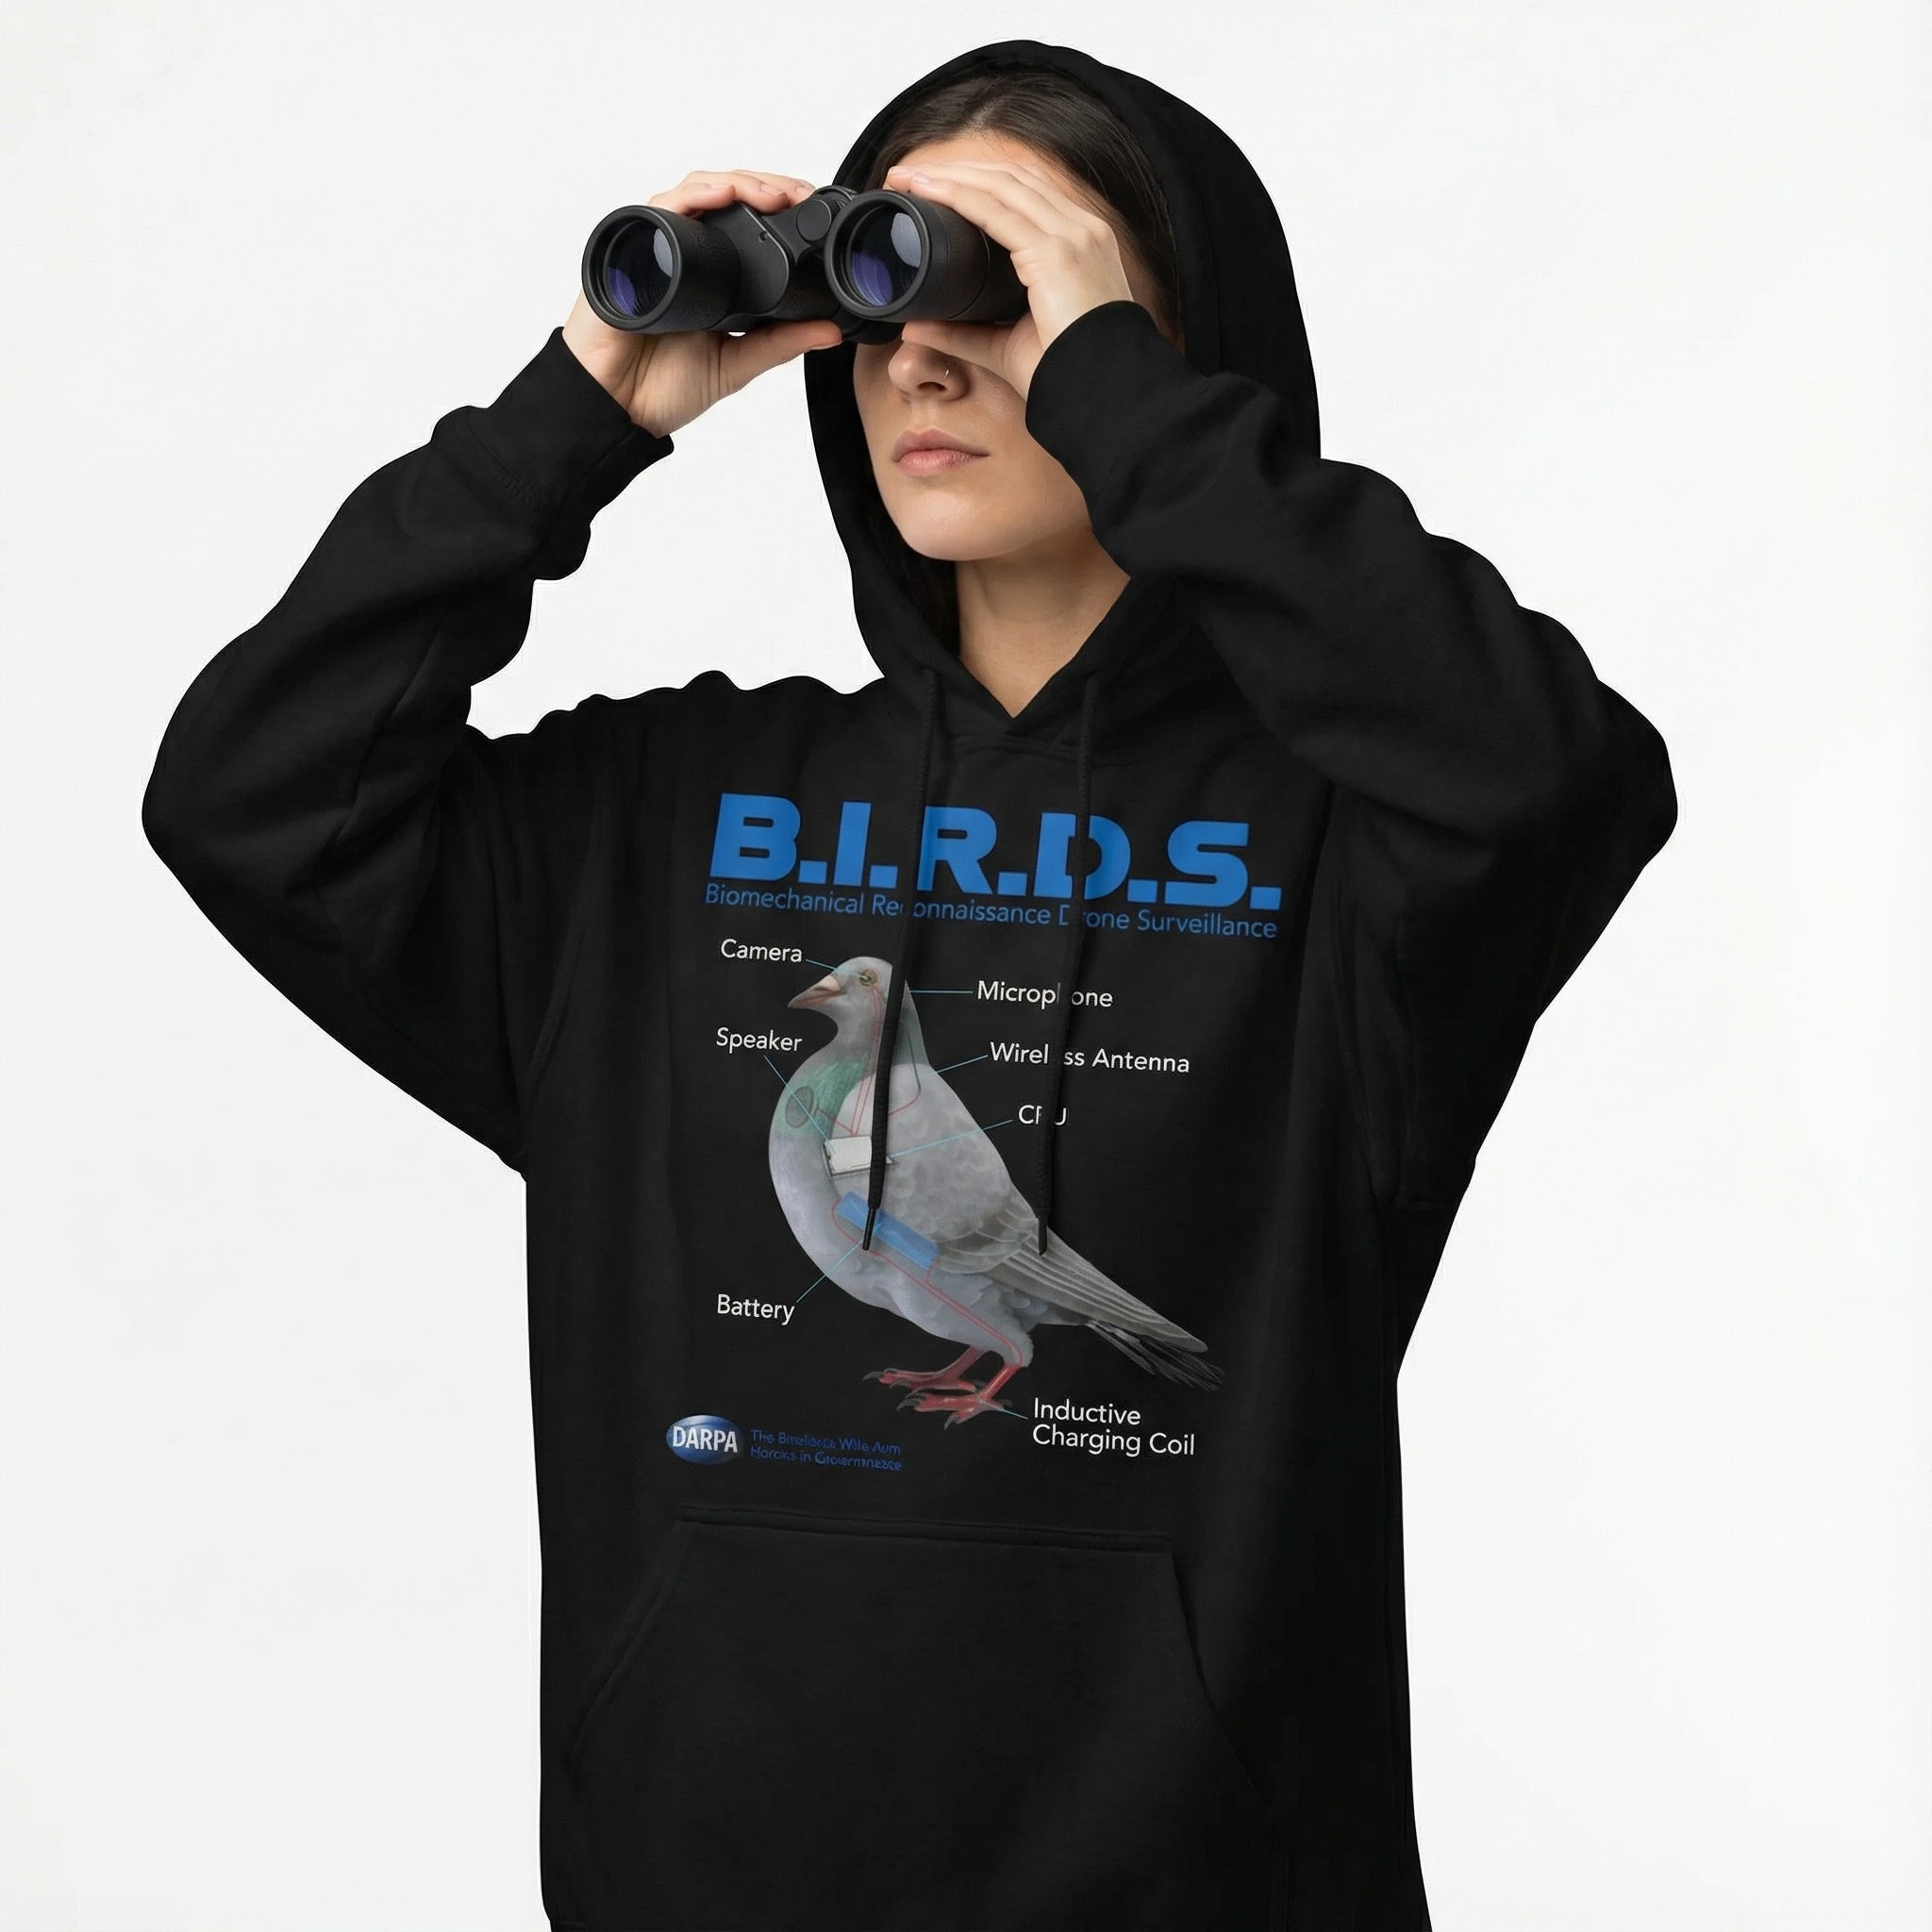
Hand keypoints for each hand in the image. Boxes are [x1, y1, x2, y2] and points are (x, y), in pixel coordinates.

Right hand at [561, 170, 844, 437]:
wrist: (615, 410)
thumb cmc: (663, 388)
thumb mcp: (736, 363)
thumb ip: (780, 344)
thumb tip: (831, 329)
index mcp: (708, 272)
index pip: (742, 218)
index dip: (775, 204)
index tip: (809, 205)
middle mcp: (680, 251)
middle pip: (721, 195)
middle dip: (763, 185)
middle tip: (798, 193)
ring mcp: (653, 246)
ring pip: (694, 192)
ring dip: (735, 183)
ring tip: (770, 194)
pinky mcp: (627, 251)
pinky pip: (657, 209)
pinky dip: (689, 196)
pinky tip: (718, 195)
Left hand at [879, 157, 1139, 397]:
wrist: (1103, 395)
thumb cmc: (1067, 375)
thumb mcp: (1005, 346)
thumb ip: (963, 332)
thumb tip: (916, 326)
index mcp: (1081, 245)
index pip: (1026, 195)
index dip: (979, 183)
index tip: (933, 187)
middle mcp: (1083, 230)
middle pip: (1012, 178)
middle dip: (958, 170)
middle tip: (909, 175)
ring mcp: (1073, 236)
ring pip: (1002, 184)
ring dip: (951, 175)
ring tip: (909, 177)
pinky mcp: (1056, 252)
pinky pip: (996, 210)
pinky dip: (958, 195)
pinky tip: (928, 191)